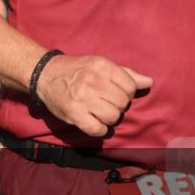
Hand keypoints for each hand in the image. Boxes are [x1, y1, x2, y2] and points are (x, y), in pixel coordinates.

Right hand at [35, 54, 152, 137]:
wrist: (45, 74)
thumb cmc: (76, 70)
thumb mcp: (99, 64)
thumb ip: (125, 73)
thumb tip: (149, 82)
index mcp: (102, 66)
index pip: (130, 87)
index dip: (126, 93)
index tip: (114, 92)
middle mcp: (92, 81)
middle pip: (123, 103)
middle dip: (117, 105)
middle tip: (105, 102)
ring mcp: (82, 98)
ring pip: (113, 117)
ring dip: (109, 118)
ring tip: (99, 112)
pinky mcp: (73, 113)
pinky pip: (97, 129)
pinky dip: (100, 129)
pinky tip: (95, 123)